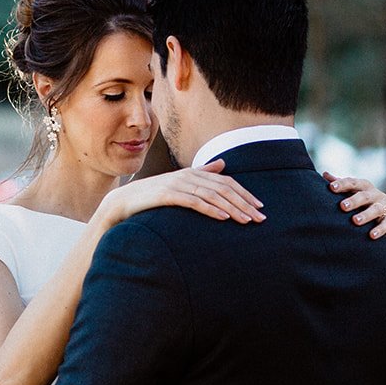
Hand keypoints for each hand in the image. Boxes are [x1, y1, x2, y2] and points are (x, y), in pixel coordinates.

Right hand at [99, 159, 264, 226]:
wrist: (124, 202)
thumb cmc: (154, 195)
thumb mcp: (181, 183)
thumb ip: (202, 173)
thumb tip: (222, 164)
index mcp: (194, 173)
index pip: (226, 182)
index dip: (244, 193)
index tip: (260, 206)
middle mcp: (188, 176)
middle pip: (223, 188)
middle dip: (244, 203)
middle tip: (260, 217)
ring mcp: (178, 185)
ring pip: (212, 195)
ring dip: (232, 208)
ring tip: (246, 220)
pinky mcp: (168, 195)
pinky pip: (193, 202)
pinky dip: (210, 209)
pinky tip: (223, 217)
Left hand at [322, 172, 385, 246]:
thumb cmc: (367, 204)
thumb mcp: (356, 194)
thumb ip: (343, 186)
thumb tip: (324, 174)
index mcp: (364, 188)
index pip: (353, 183)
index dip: (342, 184)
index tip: (331, 187)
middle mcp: (375, 195)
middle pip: (364, 196)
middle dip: (353, 200)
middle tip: (342, 206)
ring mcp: (385, 207)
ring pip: (376, 209)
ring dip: (366, 215)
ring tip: (355, 221)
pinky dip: (379, 230)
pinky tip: (371, 235)